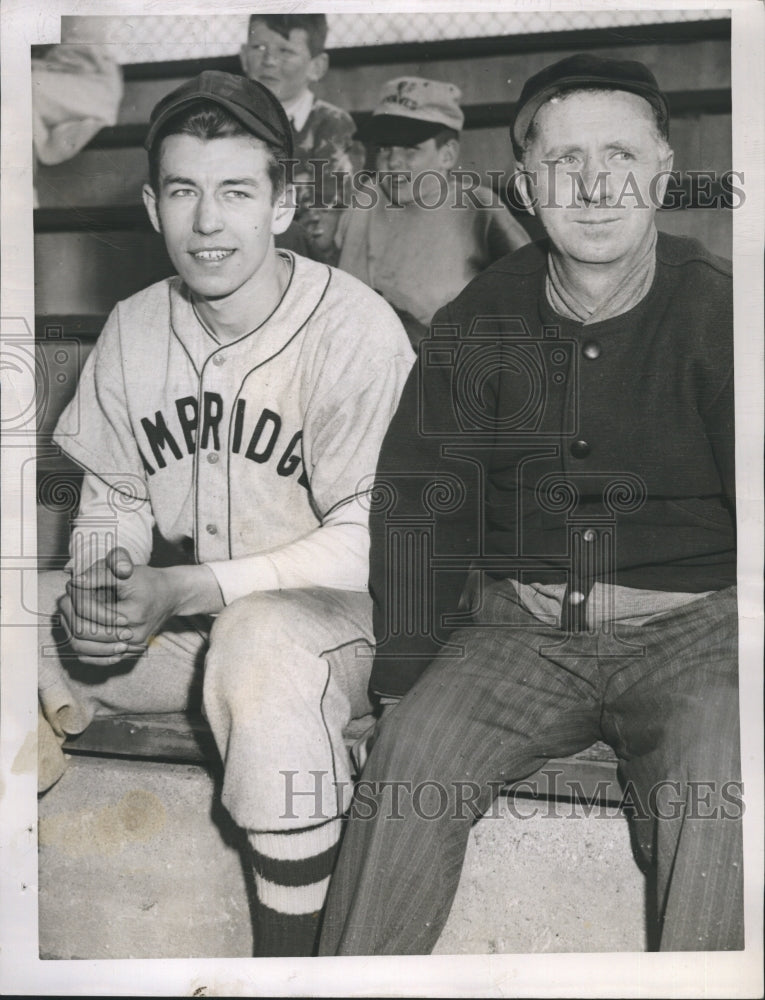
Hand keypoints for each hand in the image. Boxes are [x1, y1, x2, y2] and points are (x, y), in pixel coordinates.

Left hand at [60, 547, 176, 665]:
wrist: (170, 596)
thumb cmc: (148, 581)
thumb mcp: (126, 573)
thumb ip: (100, 576)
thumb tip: (75, 583)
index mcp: (133, 615)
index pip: (88, 610)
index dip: (76, 596)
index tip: (75, 585)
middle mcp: (132, 636)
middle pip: (83, 632)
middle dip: (70, 613)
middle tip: (67, 599)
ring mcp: (130, 648)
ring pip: (85, 649)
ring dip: (72, 629)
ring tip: (71, 613)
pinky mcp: (127, 653)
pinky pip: (95, 659)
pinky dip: (81, 645)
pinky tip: (79, 629)